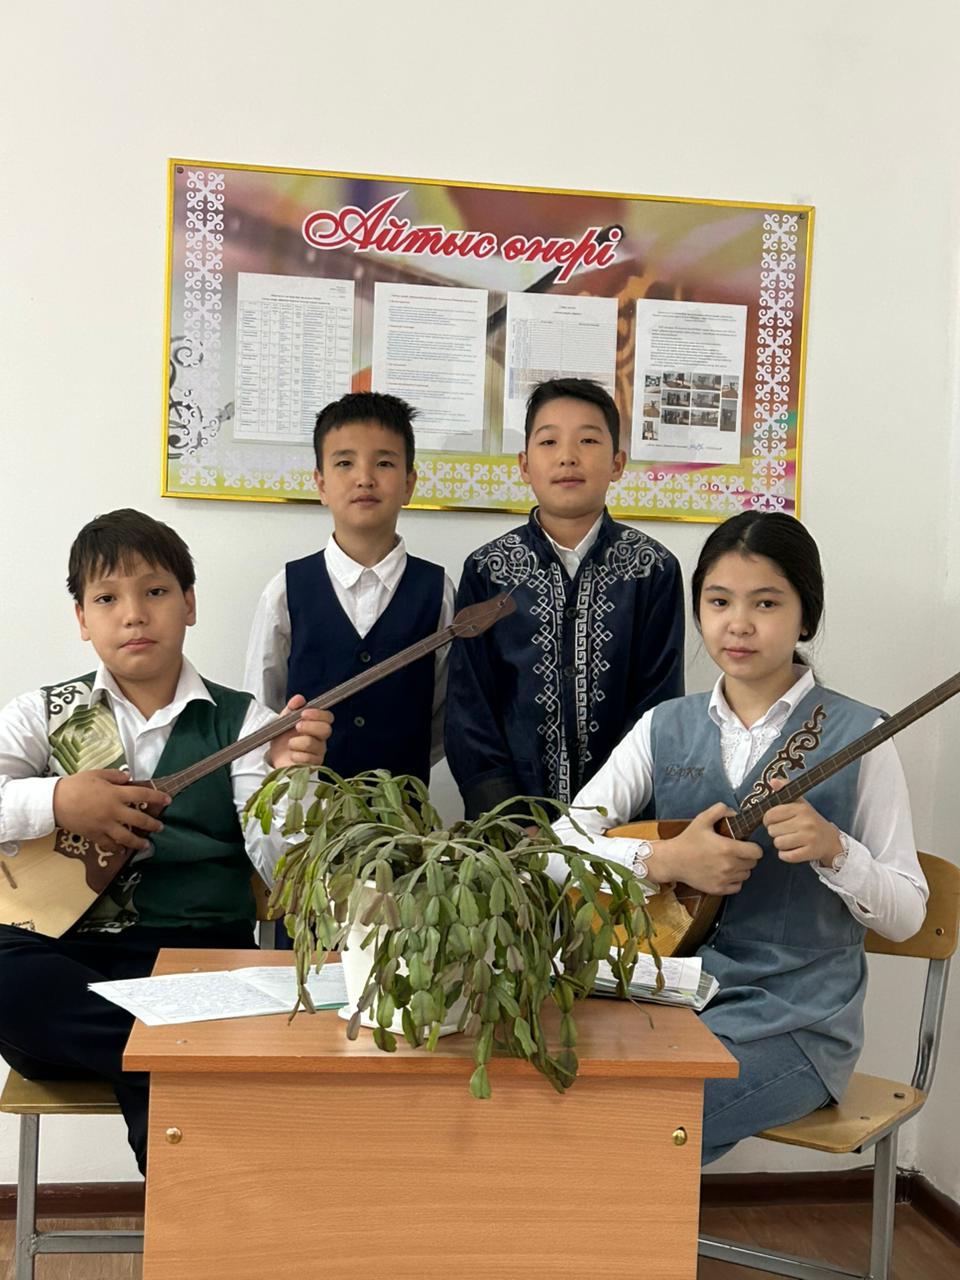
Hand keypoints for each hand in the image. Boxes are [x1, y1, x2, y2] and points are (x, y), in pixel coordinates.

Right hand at [52, 770, 169, 852]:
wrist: (54, 802)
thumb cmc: (76, 785)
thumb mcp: (96, 774)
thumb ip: (115, 776)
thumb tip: (128, 778)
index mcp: (116, 794)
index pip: (142, 796)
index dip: (157, 798)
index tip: (168, 800)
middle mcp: (114, 811)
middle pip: (139, 820)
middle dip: (152, 824)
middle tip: (160, 827)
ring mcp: (105, 825)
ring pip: (126, 837)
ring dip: (138, 842)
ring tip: (146, 845)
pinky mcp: (95, 835)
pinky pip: (109, 844)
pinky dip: (117, 848)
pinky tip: (122, 850)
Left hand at [269, 696, 332, 768]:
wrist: (275, 759)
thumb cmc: (282, 740)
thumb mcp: (283, 721)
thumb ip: (291, 708)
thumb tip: (299, 699)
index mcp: (316, 726)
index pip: (328, 717)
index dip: (318, 714)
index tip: (304, 713)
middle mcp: (320, 739)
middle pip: (326, 729)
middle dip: (309, 726)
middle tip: (297, 727)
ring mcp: (318, 753)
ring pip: (313, 744)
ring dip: (296, 742)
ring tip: (290, 744)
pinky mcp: (313, 766)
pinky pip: (307, 759)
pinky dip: (296, 756)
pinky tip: (293, 756)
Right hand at [646, 802, 762, 894]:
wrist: (673, 861)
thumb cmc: (688, 840)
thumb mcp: (702, 820)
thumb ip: (720, 810)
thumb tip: (735, 813)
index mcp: (728, 848)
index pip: (756, 852)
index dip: (754, 847)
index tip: (747, 845)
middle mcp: (729, 866)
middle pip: (752, 864)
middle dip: (747, 857)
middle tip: (737, 852)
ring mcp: (724, 879)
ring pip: (746, 875)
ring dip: (742, 869)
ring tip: (730, 862)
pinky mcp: (719, 889)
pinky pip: (738, 887)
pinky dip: (735, 881)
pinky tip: (726, 873)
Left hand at [763, 778, 841, 865]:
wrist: (831, 840)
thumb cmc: (810, 821)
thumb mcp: (800, 803)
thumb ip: (785, 790)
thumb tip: (772, 780)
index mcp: (801, 809)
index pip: (770, 814)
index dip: (768, 820)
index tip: (773, 821)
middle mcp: (806, 822)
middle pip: (772, 830)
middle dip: (775, 832)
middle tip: (785, 831)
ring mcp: (809, 838)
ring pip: (778, 843)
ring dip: (780, 844)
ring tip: (789, 840)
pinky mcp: (810, 852)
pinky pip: (786, 856)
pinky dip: (785, 855)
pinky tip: (792, 850)